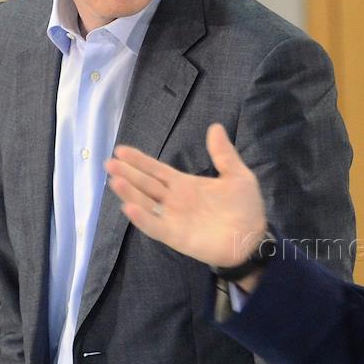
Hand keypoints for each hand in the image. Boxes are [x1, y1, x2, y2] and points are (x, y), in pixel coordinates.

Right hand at [106, 124, 267, 270]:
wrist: (254, 237)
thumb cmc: (246, 208)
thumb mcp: (237, 176)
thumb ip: (223, 154)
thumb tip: (215, 126)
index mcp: (185, 184)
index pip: (157, 170)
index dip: (140, 161)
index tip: (121, 150)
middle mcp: (175, 200)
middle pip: (146, 184)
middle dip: (128, 174)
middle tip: (109, 163)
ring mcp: (173, 218)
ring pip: (146, 203)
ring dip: (130, 193)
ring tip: (115, 181)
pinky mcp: (176, 236)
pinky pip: (155, 227)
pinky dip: (142, 219)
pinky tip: (130, 207)